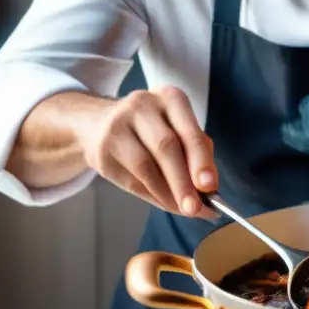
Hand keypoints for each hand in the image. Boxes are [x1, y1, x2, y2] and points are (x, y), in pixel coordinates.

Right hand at [78, 86, 218, 217]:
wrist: (99, 123)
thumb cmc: (153, 129)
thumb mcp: (179, 128)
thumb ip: (198, 153)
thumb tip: (209, 189)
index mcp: (170, 98)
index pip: (188, 131)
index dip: (200, 160)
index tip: (209, 186)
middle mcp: (142, 106)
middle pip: (166, 148)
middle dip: (183, 183)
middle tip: (195, 208)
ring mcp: (117, 127)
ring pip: (145, 167)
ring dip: (167, 194)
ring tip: (182, 210)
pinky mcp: (102, 151)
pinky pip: (132, 180)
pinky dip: (152, 196)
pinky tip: (165, 203)